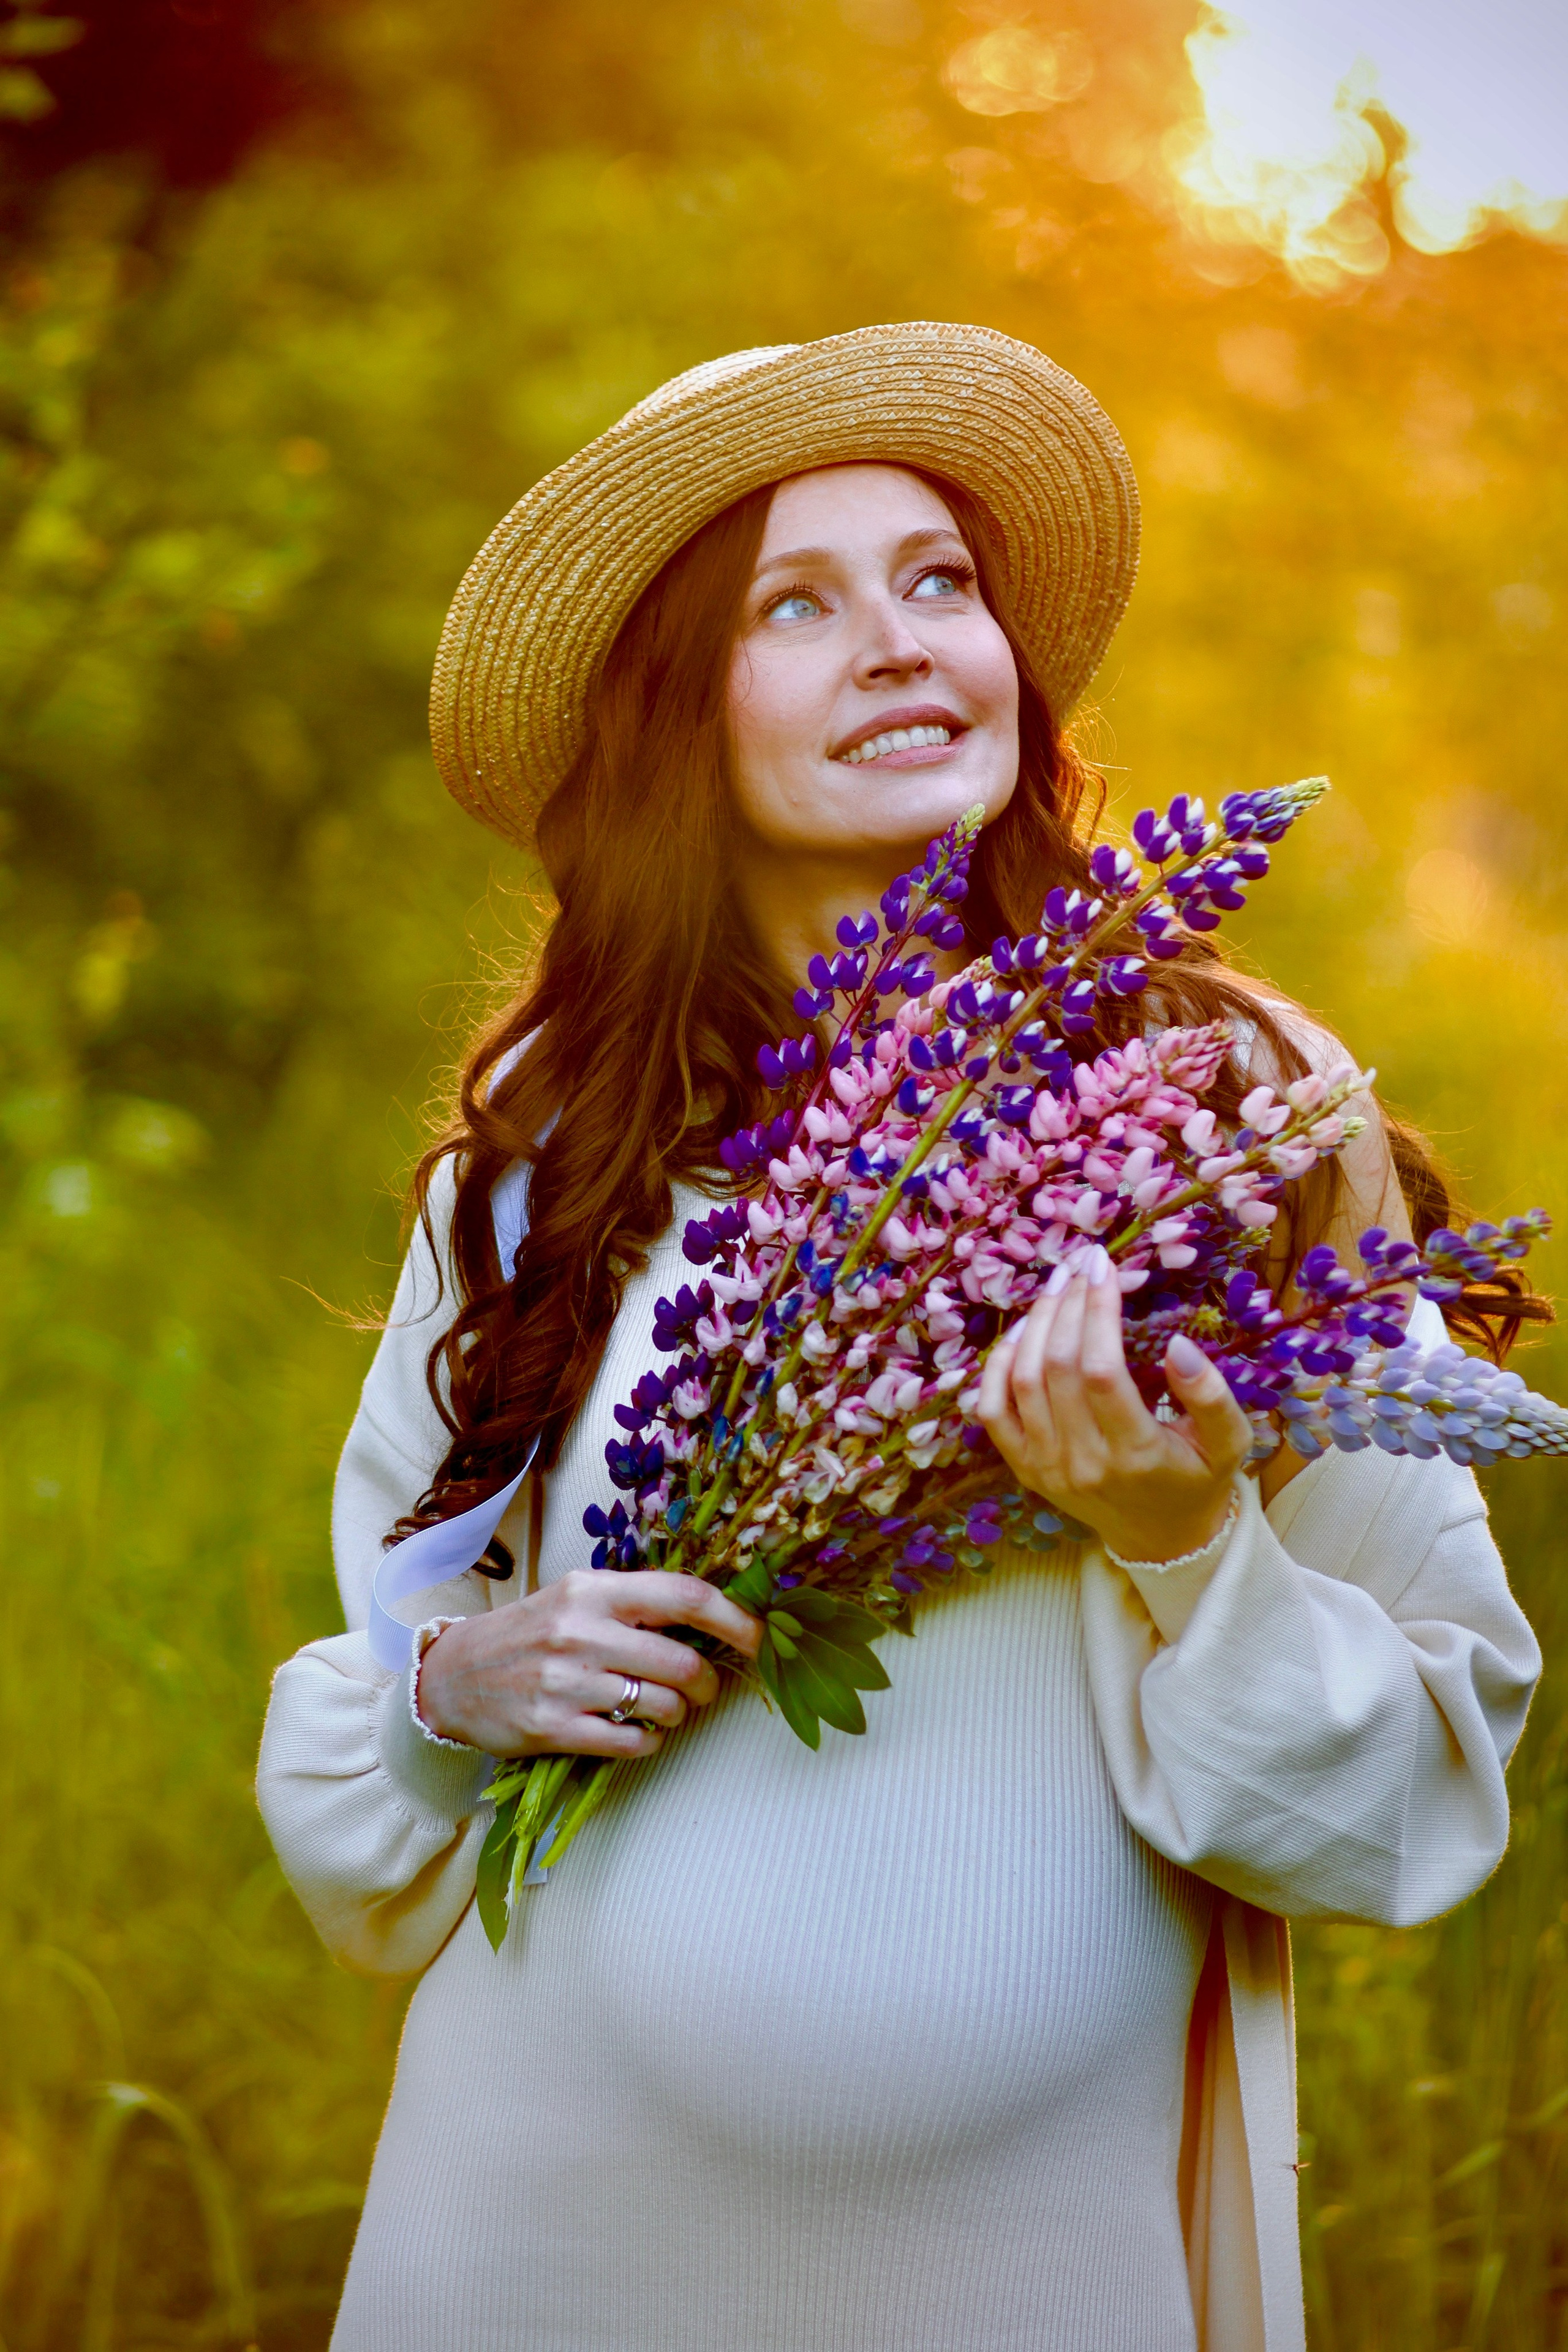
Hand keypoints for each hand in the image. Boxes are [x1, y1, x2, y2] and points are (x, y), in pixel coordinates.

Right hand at [416, 1570, 762, 1759]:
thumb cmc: (528, 1634)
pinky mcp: (553, 1728)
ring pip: (663, 1705)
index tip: (760, 1639)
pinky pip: (632, 1742)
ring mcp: (566, 1682)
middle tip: (702, 1688)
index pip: (685, 1596)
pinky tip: (637, 1732)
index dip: (735, 1620)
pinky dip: (648, 1742)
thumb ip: (635, 1605)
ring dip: (677, 1714)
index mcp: (593, 1590)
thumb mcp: (576, 1599)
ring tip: (662, 1709)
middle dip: (707, 1683)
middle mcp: (581, 1631)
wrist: (451, 1675)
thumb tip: (712, 1620)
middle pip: (683, 1662)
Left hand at [977, 1247, 1253, 1563]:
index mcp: (1136, 1454)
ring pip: (1022, 1381)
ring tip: (1057, 1285)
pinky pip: (993, 1410)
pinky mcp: (1024, 1468)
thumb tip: (1179, 1344)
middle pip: (1058, 1367)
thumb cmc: (1198, 1479)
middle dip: (1067, 1305)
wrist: (1162, 1539)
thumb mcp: (1229, 1442)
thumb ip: (1211, 1396)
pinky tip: (1022, 1331)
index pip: (1102, 1370)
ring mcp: (1047, 1468)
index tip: (1104, 1268)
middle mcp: (1084, 1463)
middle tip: (1081, 1265)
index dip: (1098, 1312)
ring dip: (1035, 1324)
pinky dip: (998, 1365)